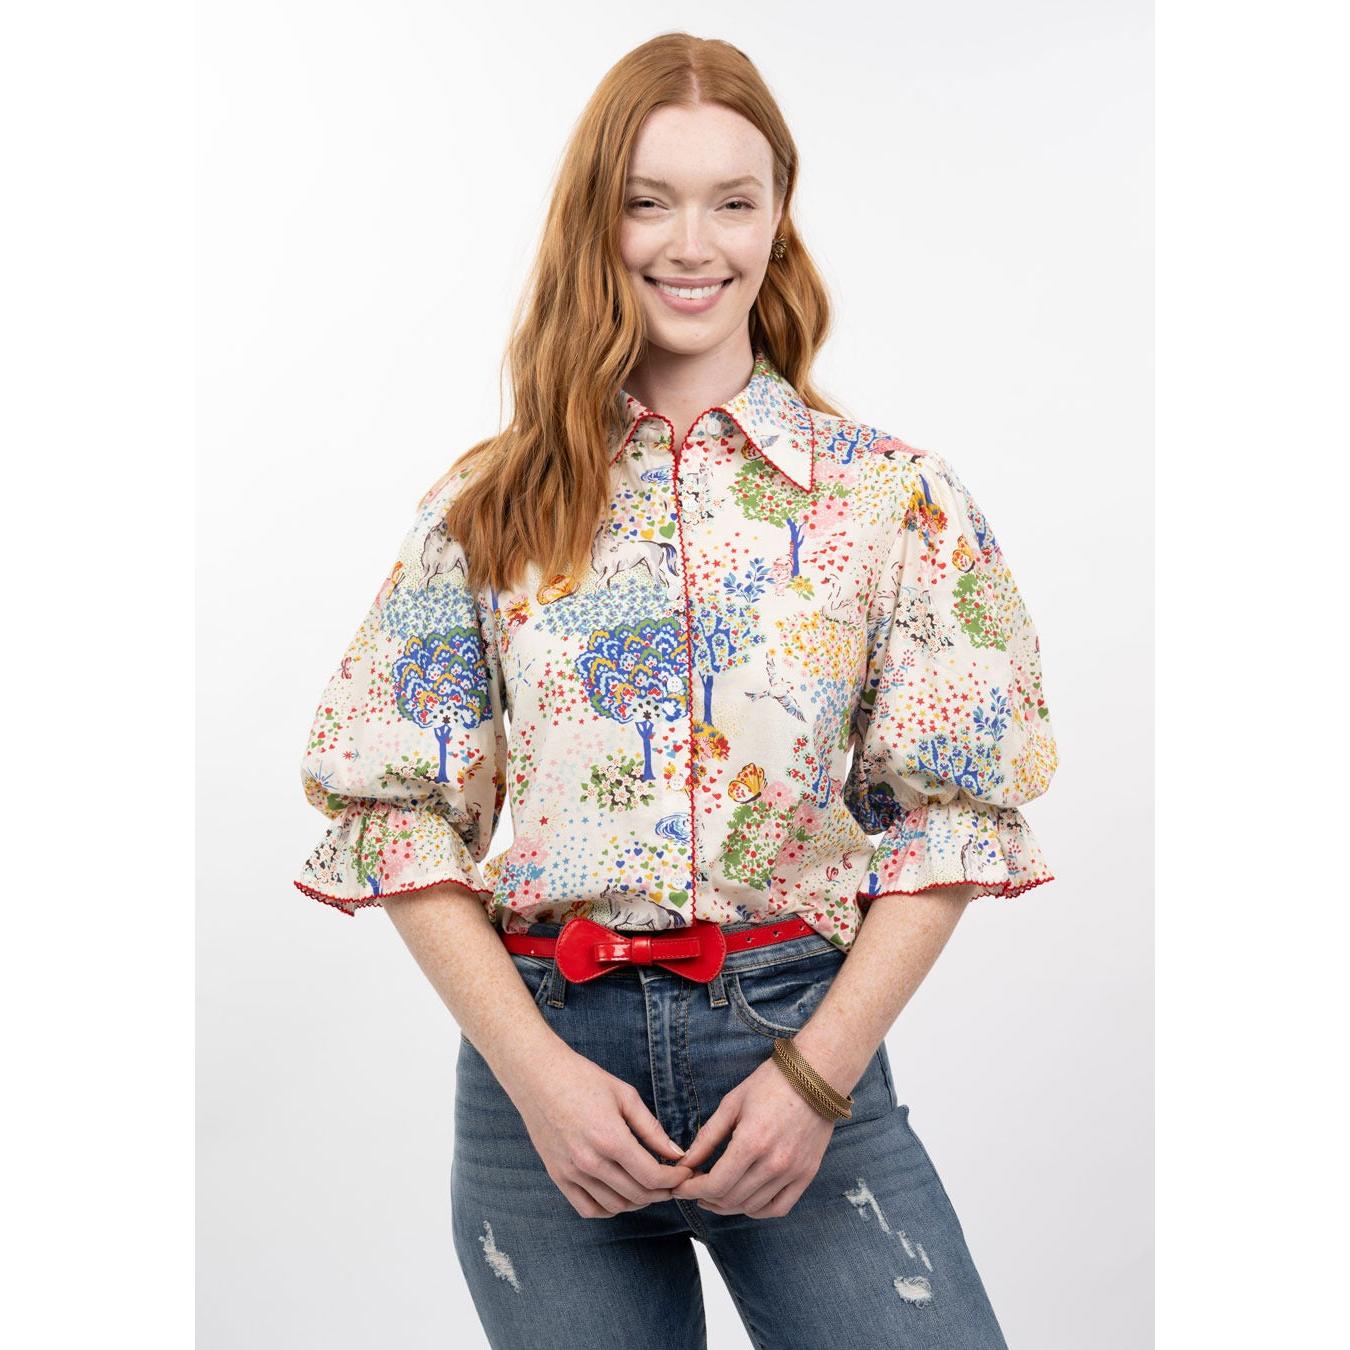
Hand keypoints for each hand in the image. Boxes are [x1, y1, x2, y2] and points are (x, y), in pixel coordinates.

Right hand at [509, 1045, 694, 1217]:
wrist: (538, 1076)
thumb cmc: (584, 1079)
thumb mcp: (625, 1095)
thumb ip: (652, 1129)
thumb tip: (676, 1154)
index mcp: (610, 1138)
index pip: (652, 1176)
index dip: (675, 1179)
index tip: (686, 1173)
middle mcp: (590, 1162)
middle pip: (637, 1195)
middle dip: (662, 1192)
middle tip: (673, 1181)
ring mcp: (571, 1172)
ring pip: (615, 1206)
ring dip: (638, 1201)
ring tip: (649, 1187)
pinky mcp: (557, 1177)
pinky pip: (588, 1209)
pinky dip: (609, 1209)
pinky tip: (620, 1194)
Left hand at [671, 1056, 834, 1218]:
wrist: (816, 1076)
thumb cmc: (770, 1083)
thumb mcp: (732, 1103)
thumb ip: (707, 1137)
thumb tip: (685, 1162)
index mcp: (751, 1142)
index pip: (715, 1184)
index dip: (692, 1191)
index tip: (680, 1188)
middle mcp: (773, 1163)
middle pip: (731, 1199)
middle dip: (705, 1198)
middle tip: (695, 1189)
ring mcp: (793, 1172)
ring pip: (752, 1207)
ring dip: (728, 1206)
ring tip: (716, 1194)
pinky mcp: (807, 1175)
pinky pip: (778, 1208)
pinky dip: (758, 1210)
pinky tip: (744, 1200)